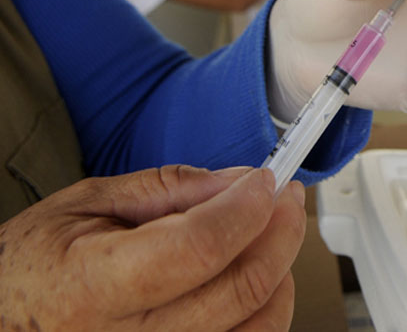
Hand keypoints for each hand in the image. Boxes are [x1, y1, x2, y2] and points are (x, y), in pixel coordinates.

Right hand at [0, 166, 306, 330]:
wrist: (6, 316)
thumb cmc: (37, 263)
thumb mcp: (88, 203)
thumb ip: (169, 189)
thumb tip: (238, 182)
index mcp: (92, 287)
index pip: (198, 248)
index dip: (245, 209)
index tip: (266, 181)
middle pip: (239, 290)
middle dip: (280, 232)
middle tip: (286, 197)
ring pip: (256, 327)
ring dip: (281, 272)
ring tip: (272, 235)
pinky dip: (265, 309)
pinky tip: (256, 277)